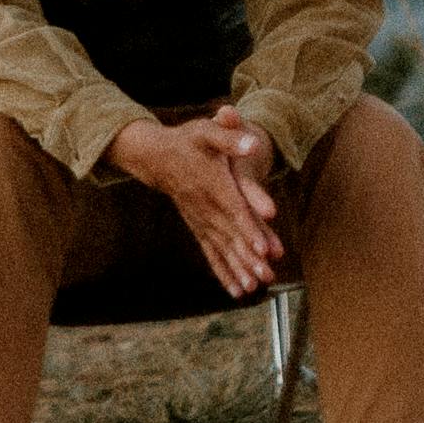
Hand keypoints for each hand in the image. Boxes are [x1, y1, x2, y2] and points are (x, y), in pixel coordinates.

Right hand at [110, 105, 282, 295]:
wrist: (157, 157)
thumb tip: (252, 143)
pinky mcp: (198, 228)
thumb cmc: (187, 141)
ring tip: (253, 289)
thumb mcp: (207, 131)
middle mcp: (207, 207)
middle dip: (249, 258)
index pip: (235, 210)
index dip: (249, 228)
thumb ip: (230, 137)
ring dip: (237, 270)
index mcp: (214, 184)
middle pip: (231, 236)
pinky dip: (223, 273)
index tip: (262, 248)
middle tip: (266, 276)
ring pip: (222, 249)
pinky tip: (236, 291)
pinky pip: (211, 254)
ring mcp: (201, 221)